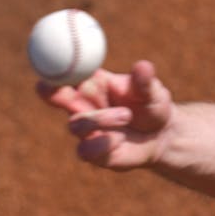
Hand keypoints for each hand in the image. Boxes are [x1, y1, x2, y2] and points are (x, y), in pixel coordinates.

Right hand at [37, 60, 174, 169]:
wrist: (162, 136)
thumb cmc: (153, 105)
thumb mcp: (153, 91)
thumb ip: (144, 82)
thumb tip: (142, 66)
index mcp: (92, 83)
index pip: (67, 73)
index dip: (55, 68)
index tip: (53, 63)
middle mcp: (83, 105)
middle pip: (56, 97)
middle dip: (52, 93)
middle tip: (60, 92)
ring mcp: (85, 129)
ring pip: (76, 124)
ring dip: (100, 119)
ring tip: (127, 116)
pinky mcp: (92, 152)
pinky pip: (86, 151)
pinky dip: (103, 144)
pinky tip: (120, 139)